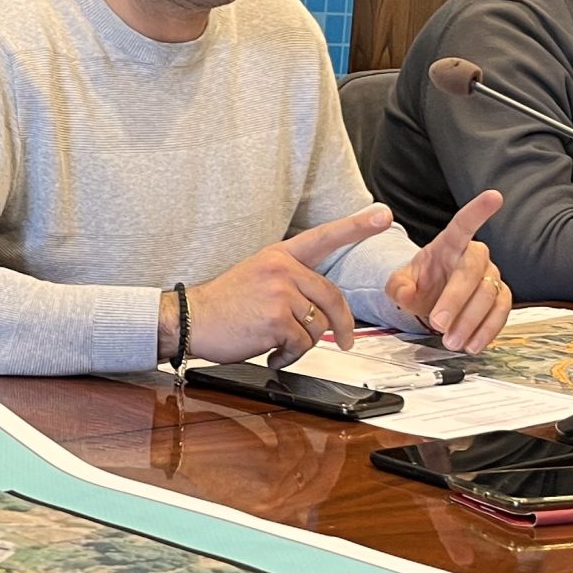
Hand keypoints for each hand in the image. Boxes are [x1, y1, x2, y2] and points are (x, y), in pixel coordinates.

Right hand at [171, 206, 394, 366]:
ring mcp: (280, 293)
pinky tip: (271, 354)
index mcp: (280, 256)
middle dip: (342, 324)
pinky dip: (289, 356)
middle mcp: (282, 269)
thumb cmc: (223, 305)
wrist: (190, 319)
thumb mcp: (259, 278)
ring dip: (303, 344)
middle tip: (346, 341)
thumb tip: (325, 312)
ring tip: (279, 344)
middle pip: (332, 297)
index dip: (357, 225)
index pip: (324, 236)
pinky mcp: (276, 319)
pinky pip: (302, 344)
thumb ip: (292, 284)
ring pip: (318, 326)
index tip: (382, 215)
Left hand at [382, 188, 512, 351]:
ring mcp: (490, 276)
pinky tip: (472, 344)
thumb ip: (398, 287)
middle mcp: (474, 256)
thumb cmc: (420, 284)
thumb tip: (404, 293)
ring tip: (451, 342)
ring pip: (489, 295)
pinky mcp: (500, 298)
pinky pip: (501, 313)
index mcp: (449, 244)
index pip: (464, 224)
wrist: (430, 300)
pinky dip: (487, 331)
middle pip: (472, 272)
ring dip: (470, 322)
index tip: (494, 196)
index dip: (478, 211)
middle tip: (438, 325)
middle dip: (456, 300)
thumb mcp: (399, 284)